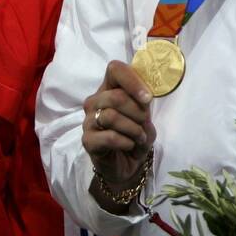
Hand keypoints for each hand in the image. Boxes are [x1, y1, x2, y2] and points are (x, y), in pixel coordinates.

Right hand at [83, 60, 155, 197]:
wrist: (127, 165)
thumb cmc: (135, 136)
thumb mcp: (145, 117)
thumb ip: (144, 105)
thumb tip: (144, 99)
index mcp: (109, 89)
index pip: (115, 69)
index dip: (132, 80)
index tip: (147, 98)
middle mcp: (95, 101)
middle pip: (115, 96)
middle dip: (137, 112)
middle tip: (144, 123)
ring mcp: (88, 121)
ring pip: (111, 116)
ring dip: (133, 129)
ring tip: (139, 137)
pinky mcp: (87, 141)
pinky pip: (109, 137)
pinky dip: (126, 142)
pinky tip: (130, 145)